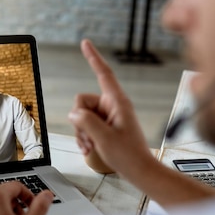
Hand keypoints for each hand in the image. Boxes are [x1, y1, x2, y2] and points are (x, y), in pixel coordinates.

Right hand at [68, 40, 152, 177]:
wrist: (140, 171)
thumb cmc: (129, 155)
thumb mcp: (103, 138)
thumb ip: (85, 121)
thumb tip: (73, 113)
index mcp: (117, 101)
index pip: (103, 73)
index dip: (93, 57)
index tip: (85, 42)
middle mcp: (112, 105)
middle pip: (82, 101)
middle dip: (78, 120)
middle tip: (87, 138)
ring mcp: (109, 116)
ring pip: (82, 115)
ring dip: (81, 132)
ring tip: (90, 146)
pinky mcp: (106, 126)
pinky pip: (86, 125)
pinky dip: (84, 137)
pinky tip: (89, 148)